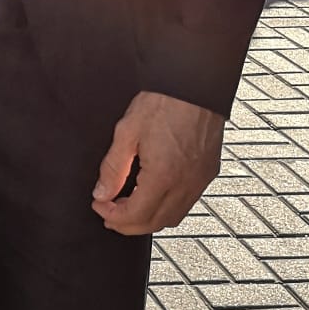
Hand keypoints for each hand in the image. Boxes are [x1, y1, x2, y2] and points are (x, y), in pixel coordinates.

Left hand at [92, 90, 223, 235]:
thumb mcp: (126, 132)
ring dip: (148, 219)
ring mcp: (200, 180)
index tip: (100, 206)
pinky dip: (166, 208)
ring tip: (128, 206)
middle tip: (109, 213)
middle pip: (155, 224)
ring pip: (173, 218)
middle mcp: (186, 183)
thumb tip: (102, 192)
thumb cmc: (165, 102)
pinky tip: (152, 195)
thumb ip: (112, 168)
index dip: (113, 216)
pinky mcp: (208, 173)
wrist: (194, 85)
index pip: (136, 216)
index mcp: (164, 175)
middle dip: (128, 224)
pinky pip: (187, 203)